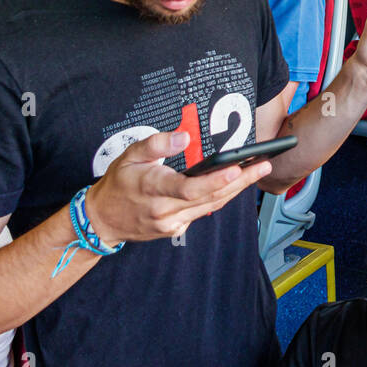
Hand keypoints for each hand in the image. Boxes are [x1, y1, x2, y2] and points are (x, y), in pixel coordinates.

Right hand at [87, 130, 271, 244]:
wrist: (102, 220)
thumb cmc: (118, 183)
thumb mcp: (129, 155)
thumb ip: (157, 144)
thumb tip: (184, 136)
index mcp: (152, 188)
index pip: (189, 188)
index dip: (215, 180)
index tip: (236, 168)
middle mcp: (164, 210)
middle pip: (209, 197)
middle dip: (240, 181)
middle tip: (264, 165)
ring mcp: (171, 223)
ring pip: (211, 206)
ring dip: (236, 189)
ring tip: (258, 170)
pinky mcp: (176, 229)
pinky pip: (203, 212)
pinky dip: (220, 198)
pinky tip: (235, 184)